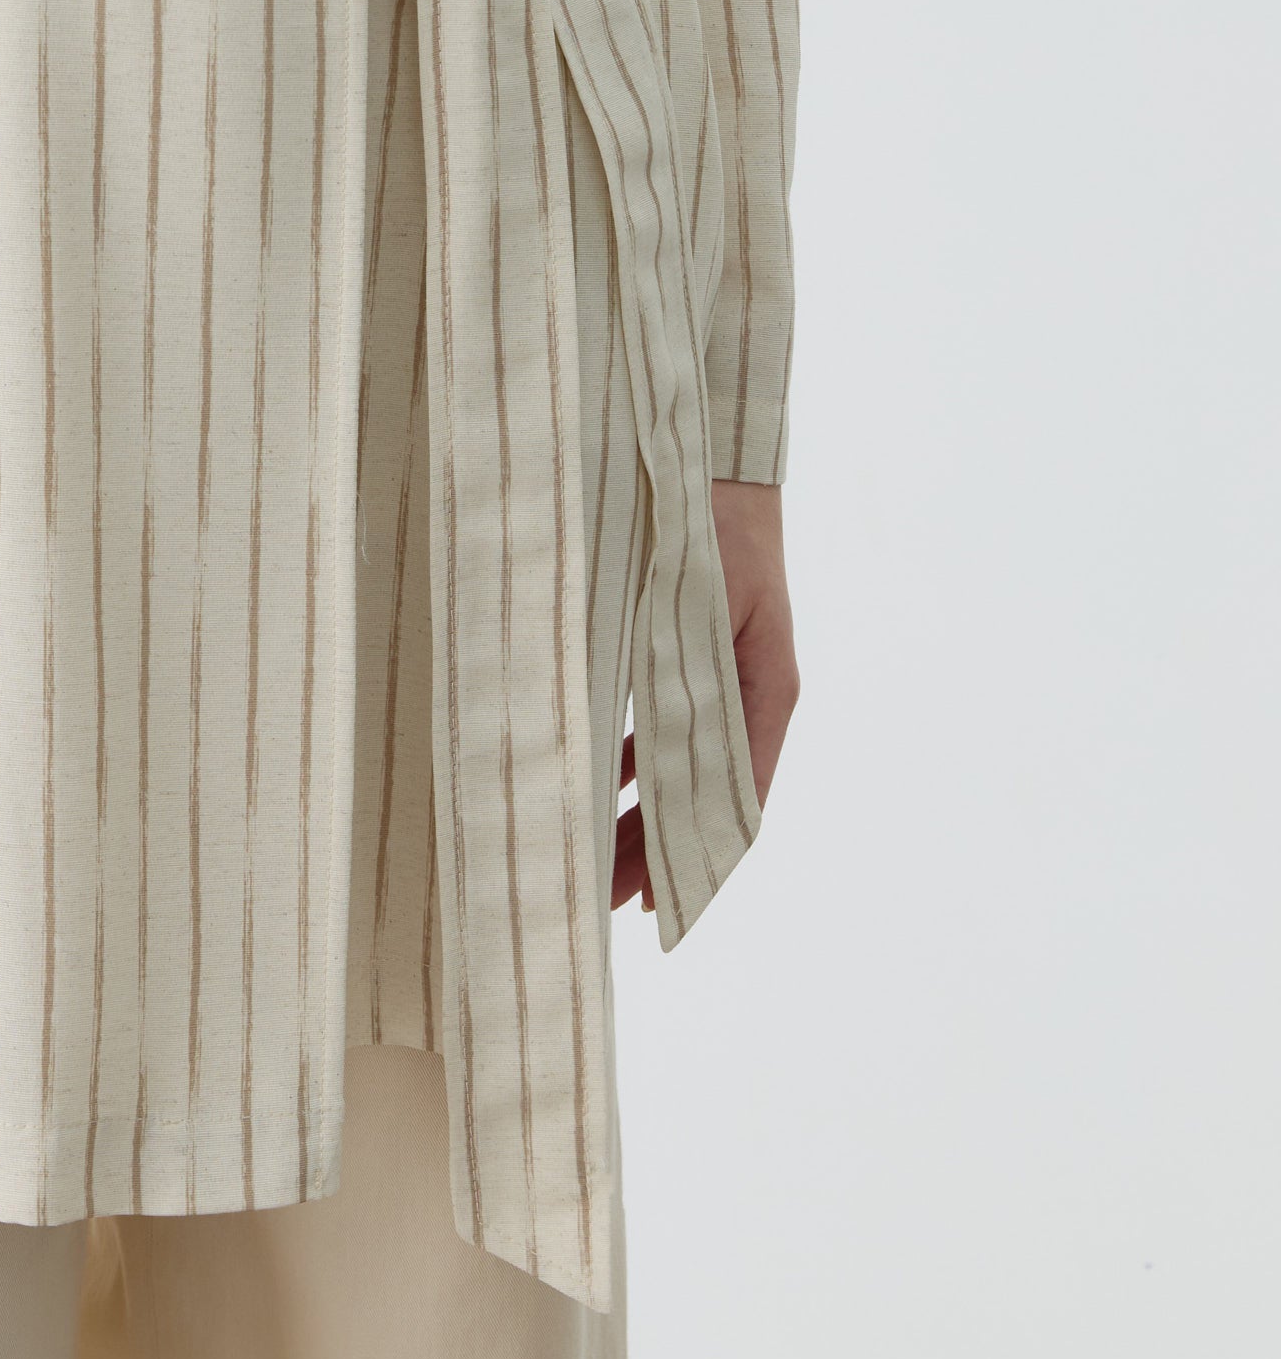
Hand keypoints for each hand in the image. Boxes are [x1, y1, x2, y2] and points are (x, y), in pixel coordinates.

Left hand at [610, 477, 798, 913]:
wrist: (708, 453)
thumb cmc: (714, 523)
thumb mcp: (705, 607)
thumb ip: (684, 682)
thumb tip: (652, 767)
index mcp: (766, 690)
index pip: (735, 802)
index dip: (697, 858)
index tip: (658, 905)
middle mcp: (746, 692)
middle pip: (698, 794)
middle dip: (652, 848)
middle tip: (602, 898)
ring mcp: (717, 671)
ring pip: (673, 762)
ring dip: (635, 809)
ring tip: (592, 856)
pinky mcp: (685, 647)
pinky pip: (657, 720)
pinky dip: (626, 756)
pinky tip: (594, 777)